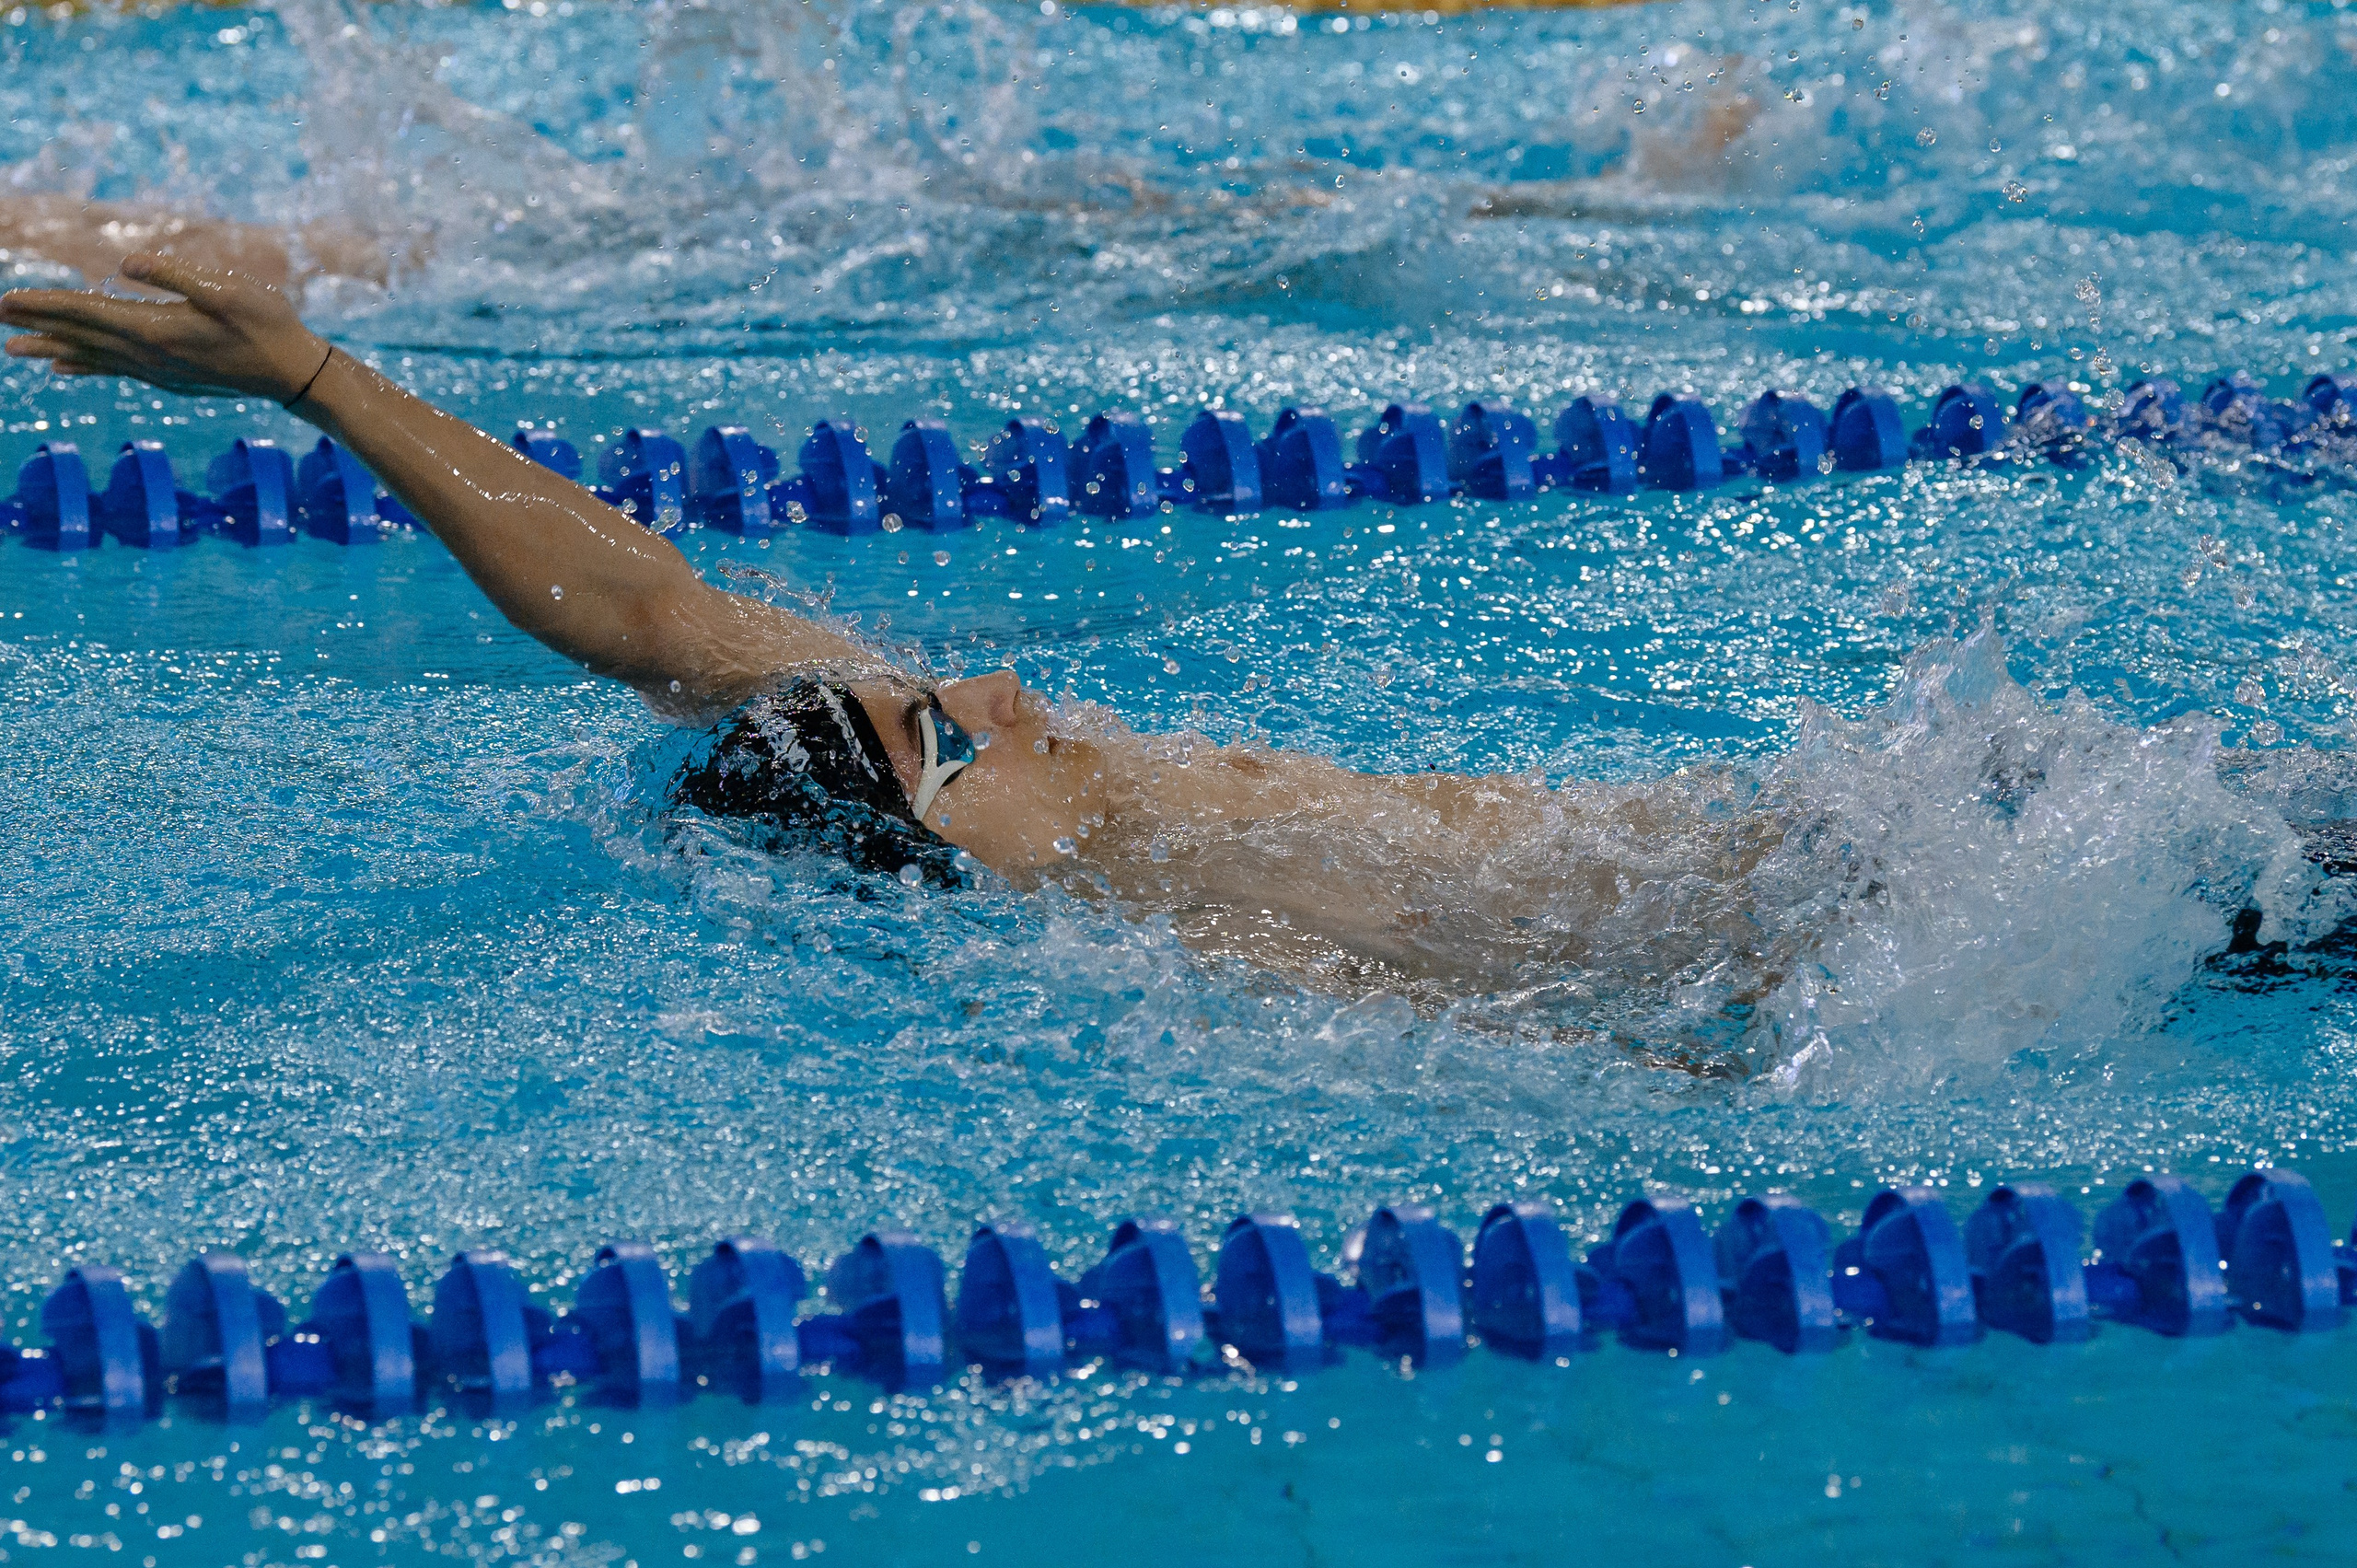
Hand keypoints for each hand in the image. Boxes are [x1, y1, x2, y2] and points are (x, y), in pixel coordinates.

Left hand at [0, 252, 330, 403]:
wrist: (296, 374)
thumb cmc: (268, 323)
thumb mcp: (227, 290)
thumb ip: (176, 274)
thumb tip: (126, 264)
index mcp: (159, 329)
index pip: (90, 313)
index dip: (47, 305)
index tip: (7, 300)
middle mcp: (150, 355)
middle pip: (83, 337)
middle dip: (38, 325)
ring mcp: (159, 371)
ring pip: (94, 357)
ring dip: (53, 349)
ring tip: (15, 348)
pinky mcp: (169, 377)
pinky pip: (115, 370)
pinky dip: (85, 366)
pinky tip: (65, 367)